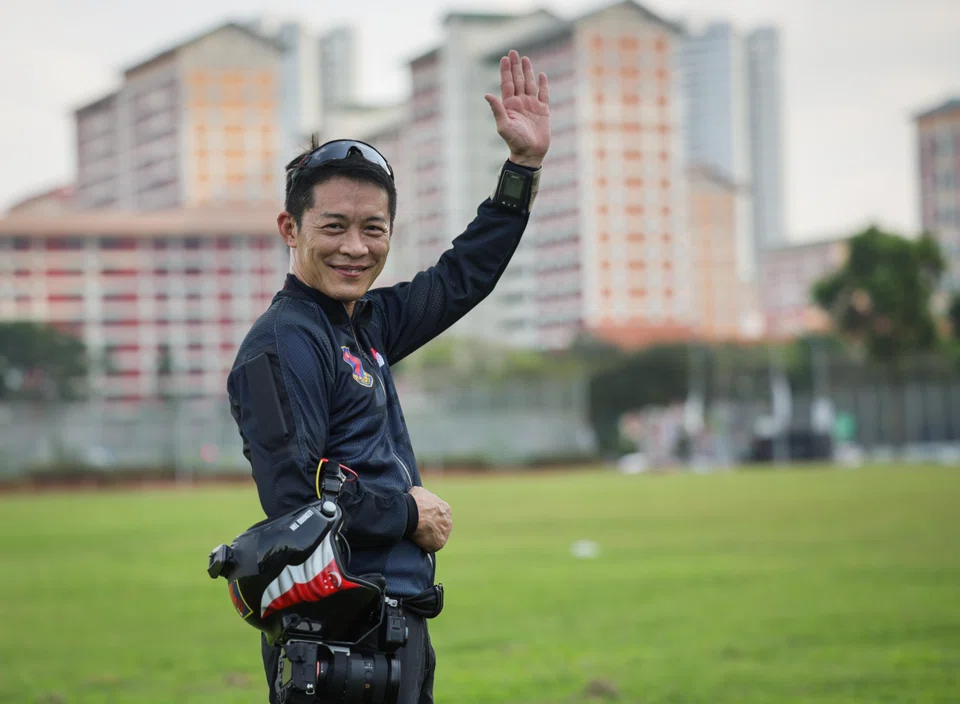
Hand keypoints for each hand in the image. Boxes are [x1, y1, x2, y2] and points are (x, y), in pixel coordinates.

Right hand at [408, 486, 452, 552]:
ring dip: (429, 538)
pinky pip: (432, 547)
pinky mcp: (439, 543)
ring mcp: (445, 533)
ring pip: (436, 537)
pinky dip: (425, 546)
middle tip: (419, 528)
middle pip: (439, 527)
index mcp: (446, 509)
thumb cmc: (415, 501)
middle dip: (431, 528)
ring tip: (417, 536)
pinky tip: (417, 542)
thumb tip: (420, 496)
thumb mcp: (420, 491)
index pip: (439, 515)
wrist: (413, 513)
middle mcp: (448, 522)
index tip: (422, 519)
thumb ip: (424, 496)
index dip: (430, 517)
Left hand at [484, 50, 549, 168]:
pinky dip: (543, 84)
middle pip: (518, 80)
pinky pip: (543, 94)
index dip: (506, 71)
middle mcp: (520, 103)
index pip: (507, 84)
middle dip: (515, 66)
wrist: (530, 153)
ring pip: (529, 84)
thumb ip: (497, 110)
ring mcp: (532, 106)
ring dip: (527, 71)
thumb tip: (487, 94)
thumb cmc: (515, 142)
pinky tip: (541, 75)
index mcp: (509, 105)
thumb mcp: (504, 126)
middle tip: (513, 52)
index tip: (505, 58)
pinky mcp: (543, 111)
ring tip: (525, 59)